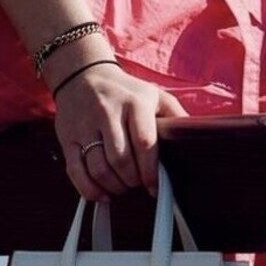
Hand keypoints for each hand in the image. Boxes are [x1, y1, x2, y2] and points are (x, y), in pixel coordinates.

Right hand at [51, 62, 186, 200]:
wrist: (81, 73)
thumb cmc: (124, 91)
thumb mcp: (153, 95)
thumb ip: (176, 115)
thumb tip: (198, 137)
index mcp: (134, 102)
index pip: (145, 144)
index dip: (151, 172)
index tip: (155, 187)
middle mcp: (107, 112)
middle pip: (121, 161)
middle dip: (132, 181)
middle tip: (137, 184)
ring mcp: (85, 124)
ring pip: (99, 169)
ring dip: (114, 187)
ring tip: (121, 186)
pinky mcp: (67, 136)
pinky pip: (76, 170)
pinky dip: (90, 189)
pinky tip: (101, 192)